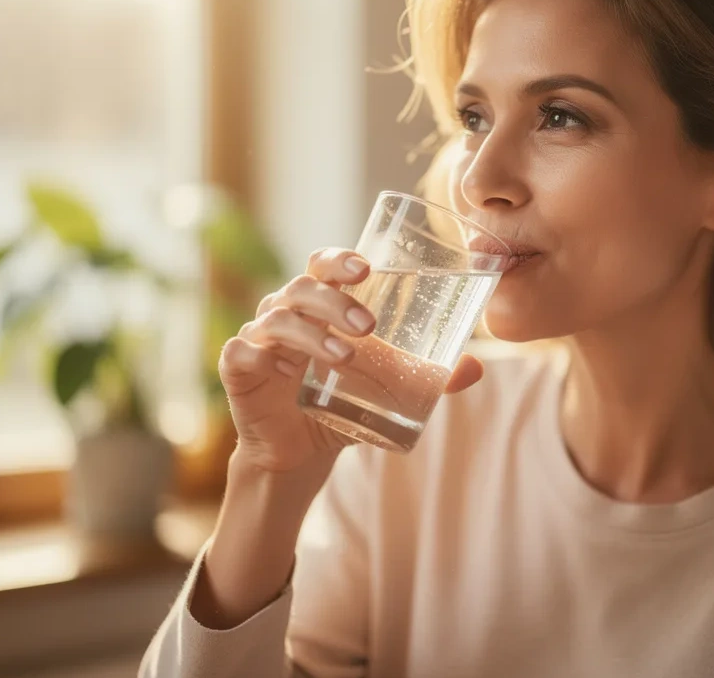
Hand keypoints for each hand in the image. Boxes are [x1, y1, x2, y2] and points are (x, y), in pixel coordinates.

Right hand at [217, 247, 485, 472]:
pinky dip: (262, 354)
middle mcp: (286, 313)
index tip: (365, 268)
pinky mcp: (237, 368)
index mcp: (319, 305)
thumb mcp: (387, 389)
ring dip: (312, 332)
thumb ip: (428, 377)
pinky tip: (284, 368)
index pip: (322, 265)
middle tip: (368, 326)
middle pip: (302, 287)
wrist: (301, 453)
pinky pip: (241, 350)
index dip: (339, 259)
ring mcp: (258, 338)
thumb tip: (476, 367)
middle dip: (335, 300)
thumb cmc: (342, 403)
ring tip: (346, 356)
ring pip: (277, 317)